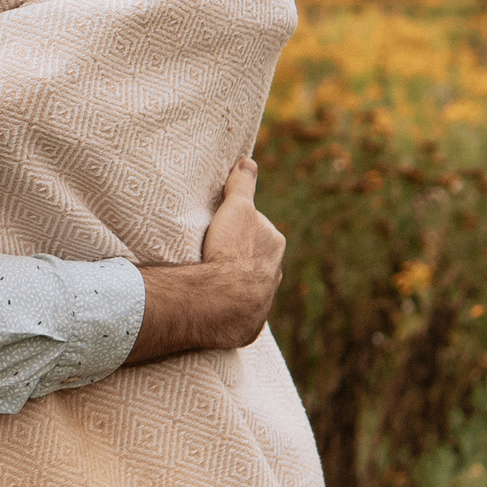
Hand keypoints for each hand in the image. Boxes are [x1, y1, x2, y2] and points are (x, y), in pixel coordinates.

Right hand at [127, 159, 286, 363]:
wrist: (225, 298)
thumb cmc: (231, 250)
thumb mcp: (236, 208)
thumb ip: (243, 186)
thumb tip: (248, 161)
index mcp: (275, 245)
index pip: (259, 231)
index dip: (240, 229)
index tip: (222, 232)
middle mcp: (276, 274)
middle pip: (257, 261)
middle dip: (241, 259)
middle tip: (214, 256)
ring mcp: (264, 302)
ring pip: (250, 288)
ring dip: (235, 286)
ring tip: (211, 282)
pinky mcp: (249, 325)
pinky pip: (239, 314)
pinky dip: (228, 310)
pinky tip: (213, 306)